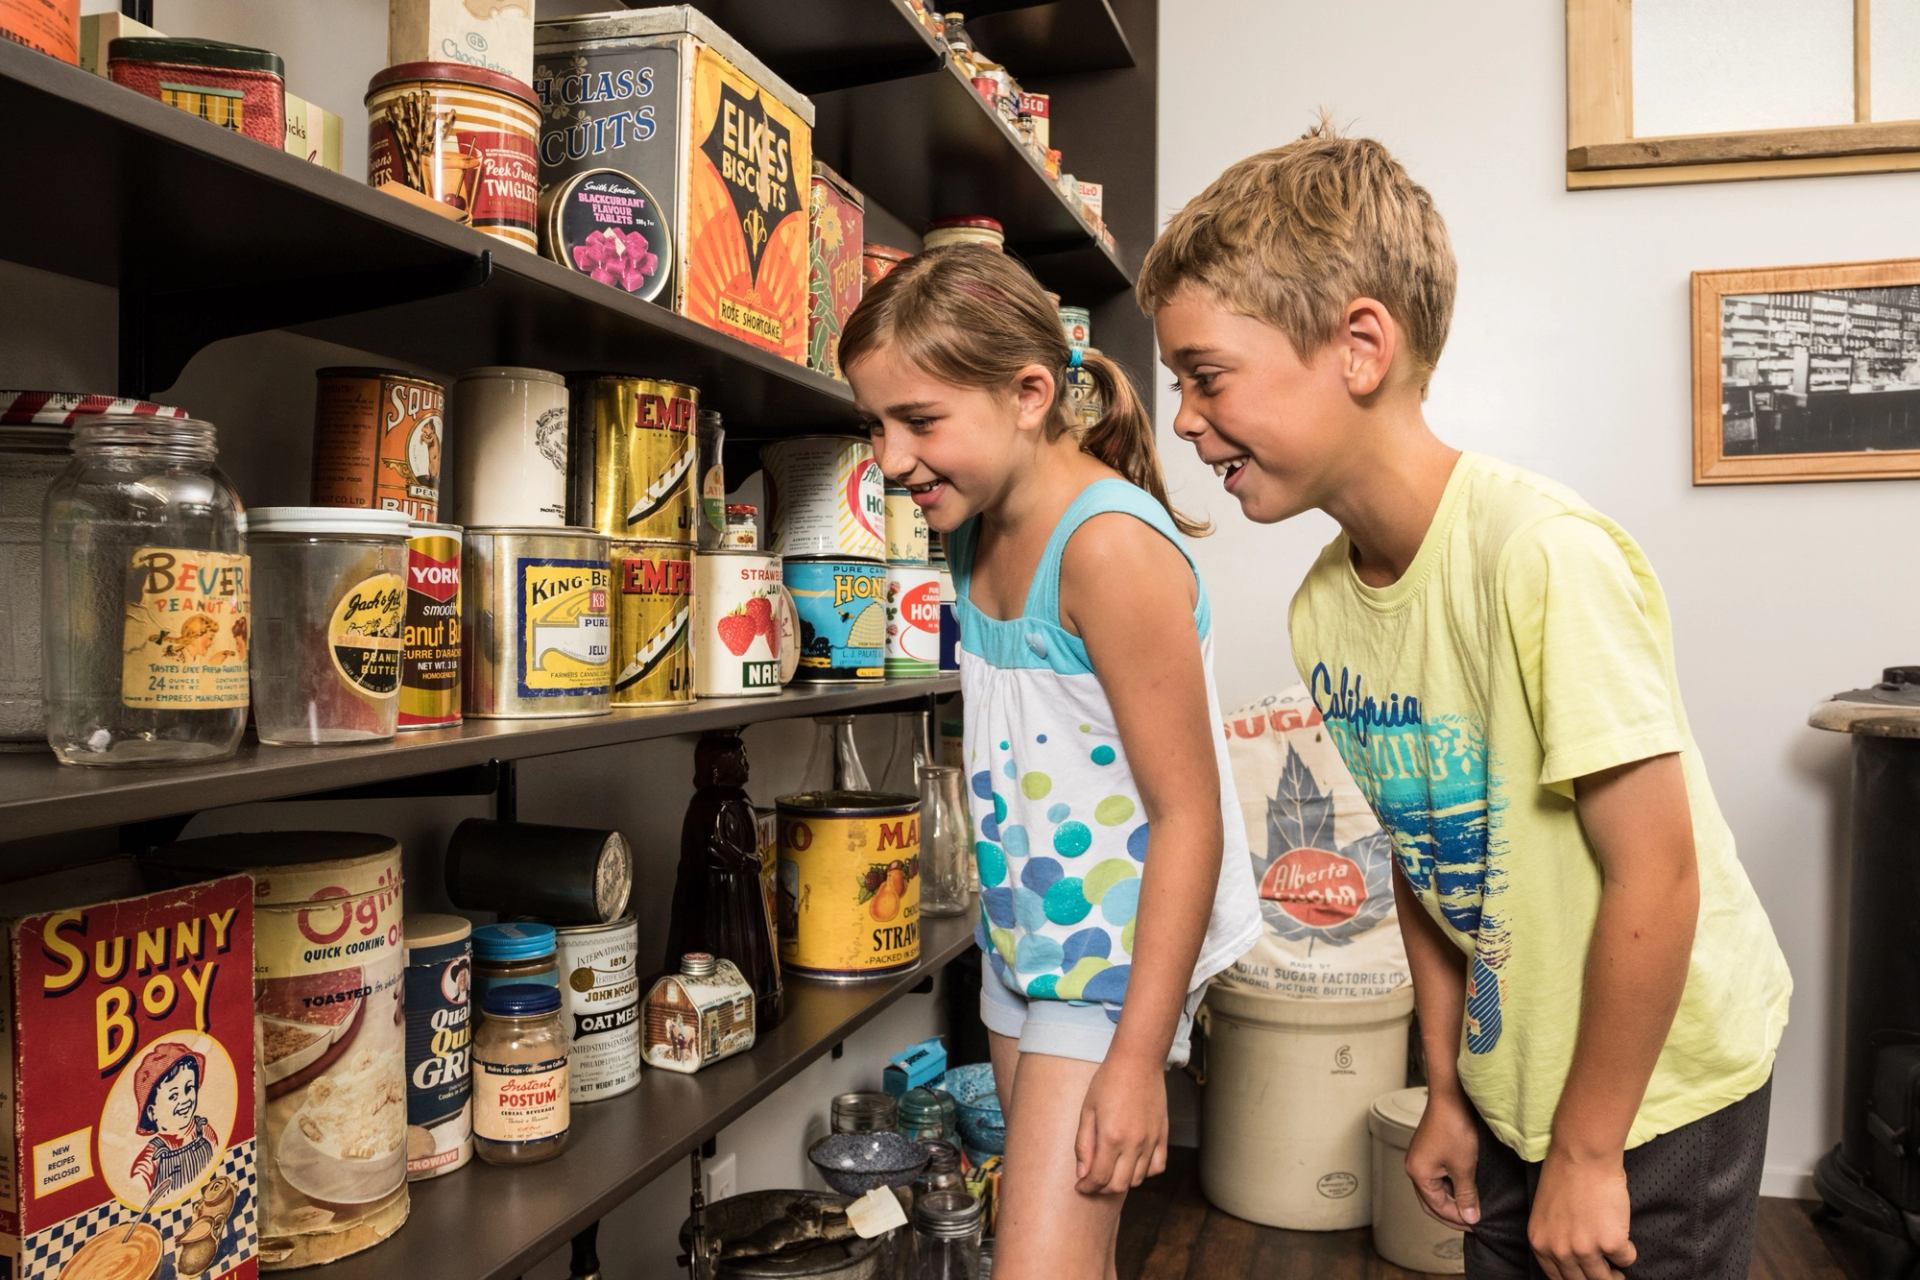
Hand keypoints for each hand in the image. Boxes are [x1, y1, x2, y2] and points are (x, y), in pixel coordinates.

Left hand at [1074, 1053, 1167, 1194]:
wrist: (1137, 1061)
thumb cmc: (1108, 1082)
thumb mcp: (1087, 1110)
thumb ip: (1084, 1144)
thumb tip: (1082, 1173)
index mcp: (1111, 1137)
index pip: (1099, 1178)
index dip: (1087, 1187)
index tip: (1081, 1187)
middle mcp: (1133, 1144)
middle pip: (1119, 1185)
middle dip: (1102, 1188)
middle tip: (1093, 1180)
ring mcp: (1151, 1141)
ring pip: (1138, 1179)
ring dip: (1122, 1181)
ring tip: (1111, 1169)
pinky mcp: (1163, 1135)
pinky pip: (1157, 1167)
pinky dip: (1145, 1172)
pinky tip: (1134, 1163)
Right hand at [1404, 1088, 1480, 1229]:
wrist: (1452, 1096)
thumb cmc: (1454, 1126)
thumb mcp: (1464, 1167)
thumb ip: (1466, 1195)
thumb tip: (1470, 1215)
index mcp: (1418, 1174)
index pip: (1436, 1207)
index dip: (1457, 1218)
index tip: (1475, 1223)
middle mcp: (1414, 1167)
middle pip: (1431, 1200)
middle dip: (1450, 1213)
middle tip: (1471, 1220)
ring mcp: (1420, 1157)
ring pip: (1435, 1188)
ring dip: (1452, 1198)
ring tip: (1472, 1203)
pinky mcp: (1428, 1149)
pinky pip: (1438, 1175)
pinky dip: (1451, 1184)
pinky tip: (1465, 1185)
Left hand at [1528, 1148, 1633, 1279]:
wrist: (1582, 1155)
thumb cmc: (1565, 1175)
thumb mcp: (1546, 1213)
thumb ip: (1555, 1238)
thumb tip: (1573, 1260)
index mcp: (1540, 1243)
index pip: (1557, 1279)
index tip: (1586, 1278)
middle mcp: (1560, 1251)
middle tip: (1609, 1276)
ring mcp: (1585, 1249)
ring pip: (1605, 1278)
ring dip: (1615, 1275)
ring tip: (1619, 1271)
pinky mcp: (1610, 1243)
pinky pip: (1626, 1258)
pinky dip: (1629, 1251)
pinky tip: (1624, 1237)